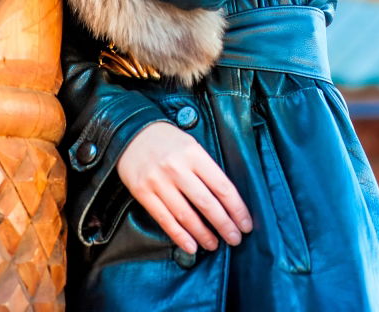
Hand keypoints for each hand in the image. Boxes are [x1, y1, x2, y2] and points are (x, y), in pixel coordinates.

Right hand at [117, 121, 252, 254]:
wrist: (132, 132)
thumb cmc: (168, 140)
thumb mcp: (191, 145)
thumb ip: (206, 168)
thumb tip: (226, 200)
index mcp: (194, 153)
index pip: (222, 186)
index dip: (237, 208)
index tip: (246, 223)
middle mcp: (177, 168)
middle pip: (206, 203)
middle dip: (224, 225)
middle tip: (235, 239)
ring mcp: (158, 181)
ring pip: (186, 215)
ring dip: (203, 234)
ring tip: (214, 244)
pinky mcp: (143, 193)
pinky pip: (165, 219)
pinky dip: (180, 236)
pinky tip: (191, 246)